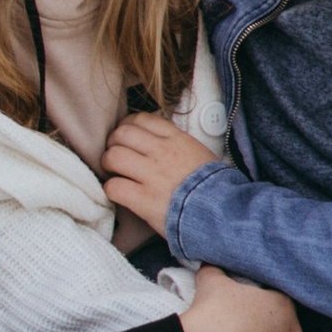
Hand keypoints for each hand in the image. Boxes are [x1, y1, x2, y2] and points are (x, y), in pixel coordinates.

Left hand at [102, 112, 217, 223]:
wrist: (223, 212)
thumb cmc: (215, 187)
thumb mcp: (200, 153)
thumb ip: (178, 144)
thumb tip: (159, 143)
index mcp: (176, 139)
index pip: (141, 119)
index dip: (126, 126)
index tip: (125, 137)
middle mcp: (161, 152)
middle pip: (121, 134)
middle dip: (113, 144)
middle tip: (115, 156)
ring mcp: (152, 175)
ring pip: (113, 156)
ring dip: (108, 165)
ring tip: (114, 173)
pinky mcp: (144, 199)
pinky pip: (114, 186)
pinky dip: (111, 190)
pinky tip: (118, 194)